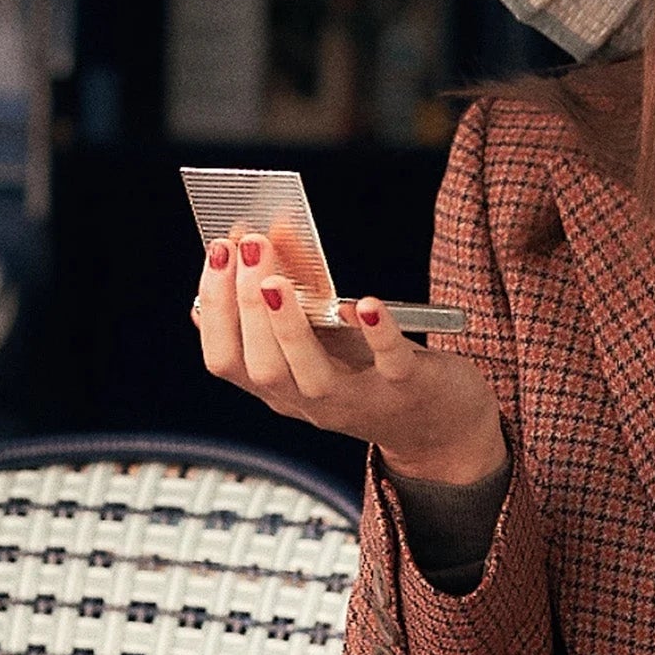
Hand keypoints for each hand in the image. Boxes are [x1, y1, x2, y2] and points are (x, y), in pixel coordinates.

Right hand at [192, 227, 507, 484]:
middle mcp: (312, 401)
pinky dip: (377, 333)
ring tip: (276, 281)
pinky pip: (389, 363)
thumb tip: (269, 231)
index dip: (215, 308)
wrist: (440, 423)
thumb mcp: (328, 330)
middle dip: (246, 307)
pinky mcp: (407, 387)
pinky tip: (368, 303)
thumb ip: (297, 285)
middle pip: (263, 366)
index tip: (217, 253)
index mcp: (282, 387)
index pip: (227, 360)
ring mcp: (359, 398)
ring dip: (288, 326)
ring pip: (311, 375)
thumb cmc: (373, 367)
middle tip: (246, 250)